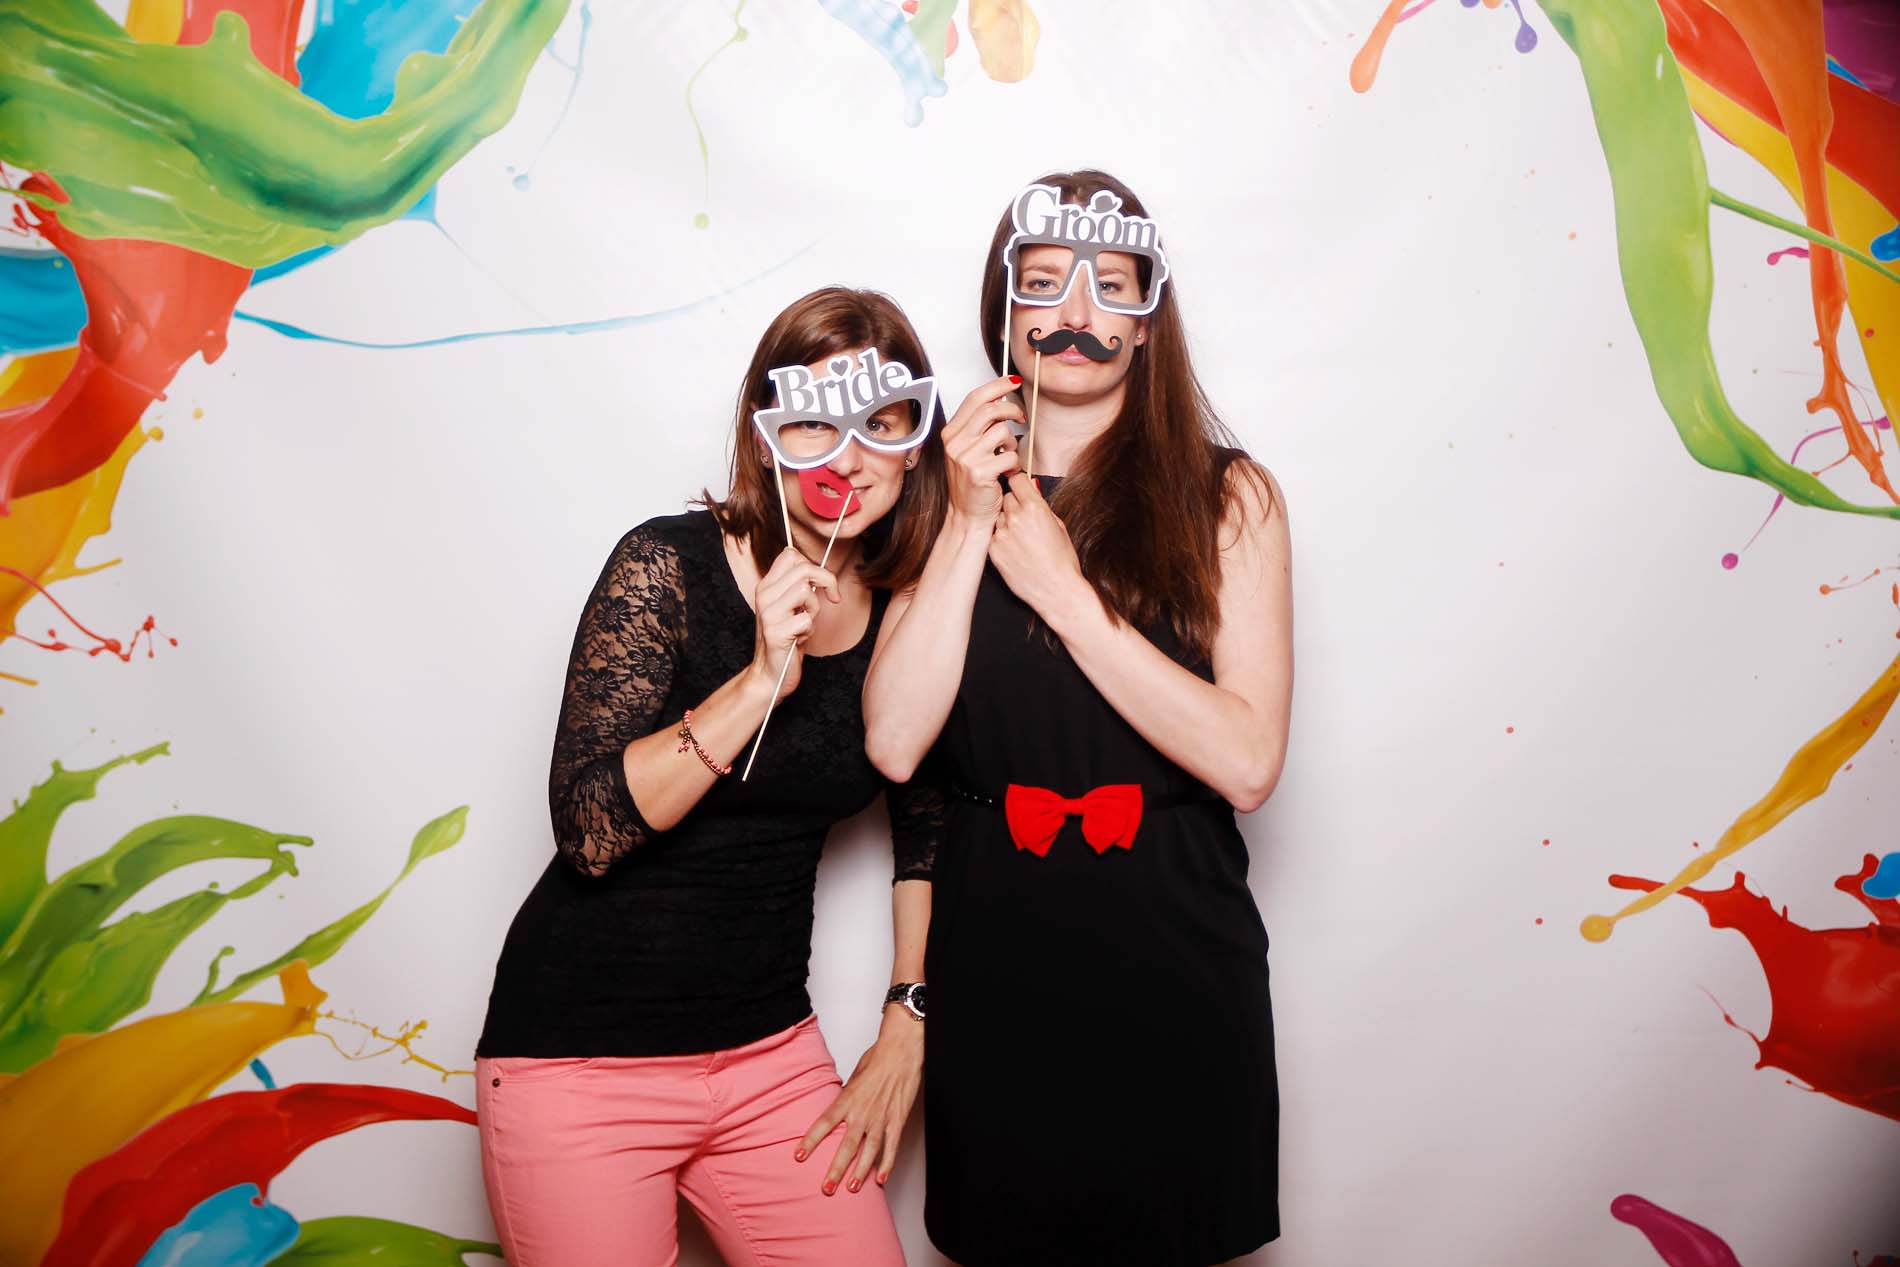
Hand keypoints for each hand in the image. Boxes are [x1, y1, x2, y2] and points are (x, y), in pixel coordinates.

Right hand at [751, 547, 841, 699]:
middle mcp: (764, 595)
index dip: (814, 565)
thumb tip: (819, 571)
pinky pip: (806, 620)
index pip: (790, 555)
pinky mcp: (775, 633)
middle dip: (826, 582)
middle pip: (803, 568)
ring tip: (805, 624)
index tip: (822, 584)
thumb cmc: (787, 639)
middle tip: (831, 599)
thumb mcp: (790, 606)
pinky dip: (809, 631)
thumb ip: (797, 586)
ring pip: (805, 591)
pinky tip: (799, 640)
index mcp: (766, 586)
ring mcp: (768, 614)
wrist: (770, 674)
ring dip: (814, 609)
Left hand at [794, 1011, 923, 1193]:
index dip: (810, 1141)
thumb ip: (845, 1096)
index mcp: (847, 1099)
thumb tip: (839, 1109)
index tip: (799, 1156)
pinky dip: (887, 1164)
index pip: (824, 1124)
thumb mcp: (853, 1076)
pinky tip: (881, 1178)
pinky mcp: (897, 1121)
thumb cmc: (877, 1059)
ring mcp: (880, 1119)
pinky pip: (891, 1147)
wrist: (901, 1052)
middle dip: (835, 1170)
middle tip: (826, 1188)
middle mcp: (862, 1112)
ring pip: (868, 1152)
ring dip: (860, 1172)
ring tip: (852, 1188)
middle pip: (845, 1146)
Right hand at [941, 376, 1023, 523]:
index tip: (1013, 381)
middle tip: (1021, 418)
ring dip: (1012, 443)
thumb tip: (1000, 399)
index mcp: (952, 433)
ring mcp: (966, 457)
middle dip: (1012, 409)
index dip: (997, 385)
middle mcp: (955, 443)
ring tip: (1007, 455)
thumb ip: (979, 426)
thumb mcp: (969, 449)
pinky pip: (1010, 456)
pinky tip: (1007, 471)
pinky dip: (1015, 463)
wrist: (967, 516)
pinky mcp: (980, 472)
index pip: (975, 398)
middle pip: (990, 409)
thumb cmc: (972, 483)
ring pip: (1003, 432)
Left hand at [989, 472, 1091, 625]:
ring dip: (1007, 522)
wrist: (1056, 590)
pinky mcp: (993, 550)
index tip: (1021, 489)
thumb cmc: (1062, 560)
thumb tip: (1032, 490)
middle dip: (1014, 504)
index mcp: (1035, 508)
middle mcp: (1016, 518)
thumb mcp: (1059, 526)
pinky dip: (1001, 540)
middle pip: (1006, 497)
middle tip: (1025, 520)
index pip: (1017, 480)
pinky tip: (1015, 551)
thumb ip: (1042, 506)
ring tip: (1022, 539)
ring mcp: (1002, 534)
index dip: (1019, 484)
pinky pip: (994, 536)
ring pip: (999, 517)